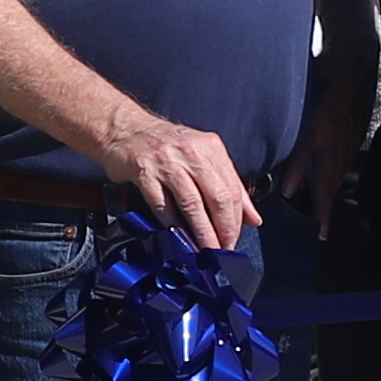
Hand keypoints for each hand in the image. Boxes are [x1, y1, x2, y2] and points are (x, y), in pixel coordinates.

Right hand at [94, 108, 260, 257]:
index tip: (235, 239)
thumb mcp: (203, 157)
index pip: (233, 189)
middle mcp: (192, 153)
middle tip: (223, 250)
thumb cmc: (167, 146)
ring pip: (192, 205)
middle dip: (223, 230)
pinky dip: (173, 225)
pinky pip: (163, 205)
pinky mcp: (144, 173)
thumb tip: (253, 219)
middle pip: (217, 197)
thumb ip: (230, 186)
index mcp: (211, 148)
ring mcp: (168, 162)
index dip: (237, 220)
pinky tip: (178, 238)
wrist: (126, 129)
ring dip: (202, 233)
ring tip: (206, 251)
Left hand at [290, 94, 360, 235]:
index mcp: (326, 171)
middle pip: (328, 196)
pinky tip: (320, 176)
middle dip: (322, 212)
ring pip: (332, 183)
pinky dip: (328, 178)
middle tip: (316, 226)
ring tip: (316, 206)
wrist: (349, 96)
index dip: (322, 222)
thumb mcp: (306, 142)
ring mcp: (344, 160)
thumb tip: (287, 192)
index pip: (324, 204)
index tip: (321, 237)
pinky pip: (335, 171)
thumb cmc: (326, 117)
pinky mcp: (345, 150)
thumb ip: (296, 167)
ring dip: (324, 195)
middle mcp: (338, 170)